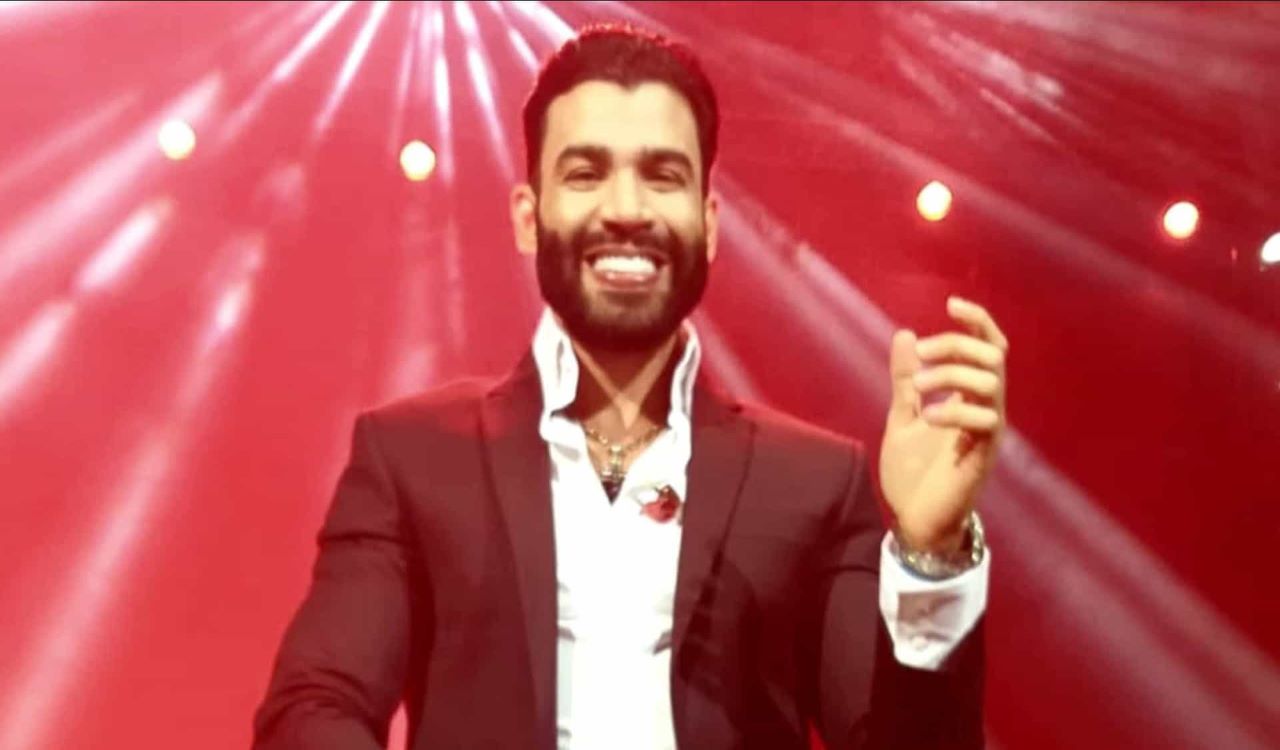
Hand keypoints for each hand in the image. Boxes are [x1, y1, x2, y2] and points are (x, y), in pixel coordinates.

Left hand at [879, 297, 1008, 552]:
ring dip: (951, 376)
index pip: (988, 348)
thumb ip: (904, 380)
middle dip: (958, 344)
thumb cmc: (913, 473)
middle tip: (924, 351)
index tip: (951, 304)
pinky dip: (954, 411)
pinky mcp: (983, 456)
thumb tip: (904, 335)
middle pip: (993, 357)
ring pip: (990, 383)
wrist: (914, 520)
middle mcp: (984, 410)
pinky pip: (985, 421)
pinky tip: (927, 418)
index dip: (977, 322)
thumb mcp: (902, 416)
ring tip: (918, 390)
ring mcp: (986, 433)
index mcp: (968, 398)